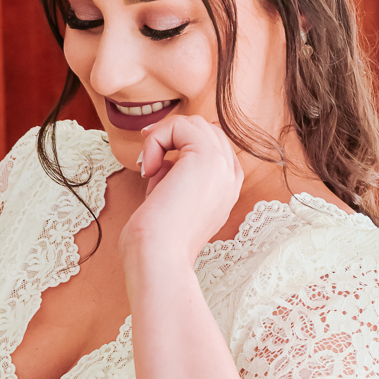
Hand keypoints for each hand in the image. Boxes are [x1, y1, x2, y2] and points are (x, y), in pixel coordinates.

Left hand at [121, 114, 243, 263]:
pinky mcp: (206, 157)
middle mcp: (231, 176)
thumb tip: (164, 157)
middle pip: (205, 129)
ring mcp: (223, 166)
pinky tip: (149, 168)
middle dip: (171, 135)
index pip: (212, 146)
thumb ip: (174, 175)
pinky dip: (156, 140)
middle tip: (147, 159)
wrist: (159, 255)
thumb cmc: (158, 237)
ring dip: (162, 137)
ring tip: (149, 166)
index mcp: (227, 189)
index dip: (180, 145)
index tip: (154, 161)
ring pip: (194, 124)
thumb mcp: (171, 199)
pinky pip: (179, 125)